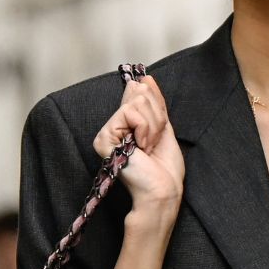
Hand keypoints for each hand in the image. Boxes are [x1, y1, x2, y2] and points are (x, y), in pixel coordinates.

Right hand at [93, 76, 183, 224]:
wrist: (162, 191)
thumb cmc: (164, 169)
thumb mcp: (163, 127)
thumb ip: (154, 103)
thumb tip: (144, 77)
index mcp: (125, 125)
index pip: (139, 93)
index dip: (156, 106)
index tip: (158, 130)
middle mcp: (112, 127)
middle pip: (140, 93)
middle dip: (156, 118)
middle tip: (152, 143)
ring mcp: (106, 133)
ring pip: (137, 102)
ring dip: (152, 126)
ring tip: (147, 147)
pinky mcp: (104, 138)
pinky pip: (130, 113)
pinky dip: (144, 129)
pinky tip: (140, 148)